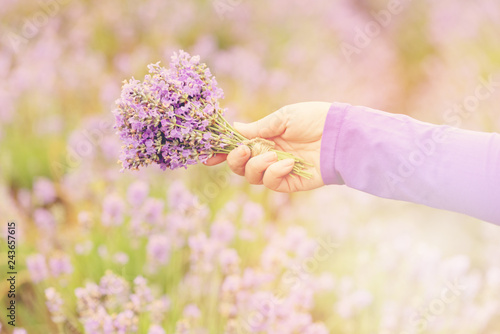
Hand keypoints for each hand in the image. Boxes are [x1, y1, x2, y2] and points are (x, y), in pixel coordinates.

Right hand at [205, 102, 329, 191]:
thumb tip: (234, 129)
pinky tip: (287, 163)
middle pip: (240, 166)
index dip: (222, 152)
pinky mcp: (290, 182)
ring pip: (252, 177)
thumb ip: (257, 128)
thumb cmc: (314, 119)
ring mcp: (278, 170)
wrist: (340, 133)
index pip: (238, 147)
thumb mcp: (282, 118)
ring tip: (272, 154)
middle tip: (244, 151)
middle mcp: (268, 155)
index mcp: (265, 138)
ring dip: (257, 166)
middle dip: (235, 160)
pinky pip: (271, 183)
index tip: (208, 155)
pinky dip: (274, 173)